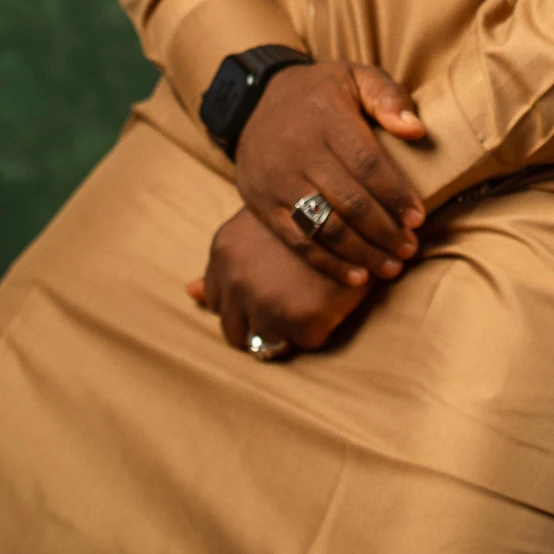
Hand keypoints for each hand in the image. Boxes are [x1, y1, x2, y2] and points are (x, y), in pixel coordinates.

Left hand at [186, 206, 367, 353]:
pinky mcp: (301, 319)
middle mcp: (236, 278)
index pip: (217, 302)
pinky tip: (333, 297)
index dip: (243, 302)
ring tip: (312, 298)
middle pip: (234, 331)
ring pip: (265, 344)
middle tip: (292, 302)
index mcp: (223, 250)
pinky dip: (319, 327)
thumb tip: (190, 292)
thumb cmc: (310, 213)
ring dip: (286, 329)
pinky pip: (304, 343)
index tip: (269, 292)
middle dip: (258, 323)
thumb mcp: (260, 228)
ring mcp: (266, 301)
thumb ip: (226, 263)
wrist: (363, 209)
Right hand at [235, 60, 426, 286]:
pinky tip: (357, 277)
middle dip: (384, 231)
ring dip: (362, 253)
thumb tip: (416, 131)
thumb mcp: (354, 76)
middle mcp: (299, 151)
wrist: (253, 100)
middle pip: (349, 201)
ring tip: (392, 266)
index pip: (367, 163)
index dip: (395, 194)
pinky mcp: (262, 205)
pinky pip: (298, 241)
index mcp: (327, 118)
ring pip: (325, 226)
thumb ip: (388, 97)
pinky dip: (328, 263)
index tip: (418, 218)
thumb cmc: (319, 92)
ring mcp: (278, 181)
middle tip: (410, 248)